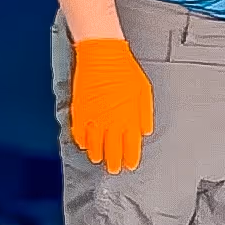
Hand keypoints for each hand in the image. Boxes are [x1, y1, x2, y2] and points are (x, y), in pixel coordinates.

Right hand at [69, 36, 153, 170]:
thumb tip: (145, 132)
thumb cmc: (125, 69)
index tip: (130, 165)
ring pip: (95, 144)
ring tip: (99, 161)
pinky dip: (82, 141)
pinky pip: (79, 133)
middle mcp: (111, 121)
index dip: (130, 157)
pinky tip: (85, 146)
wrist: (102, 54)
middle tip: (114, 169)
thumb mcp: (144, 90)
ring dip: (97, 154)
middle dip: (114, 161)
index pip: (131, 145)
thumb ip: (144, 114)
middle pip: (112, 149)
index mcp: (129, 117)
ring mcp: (94, 117)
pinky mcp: (80, 111)